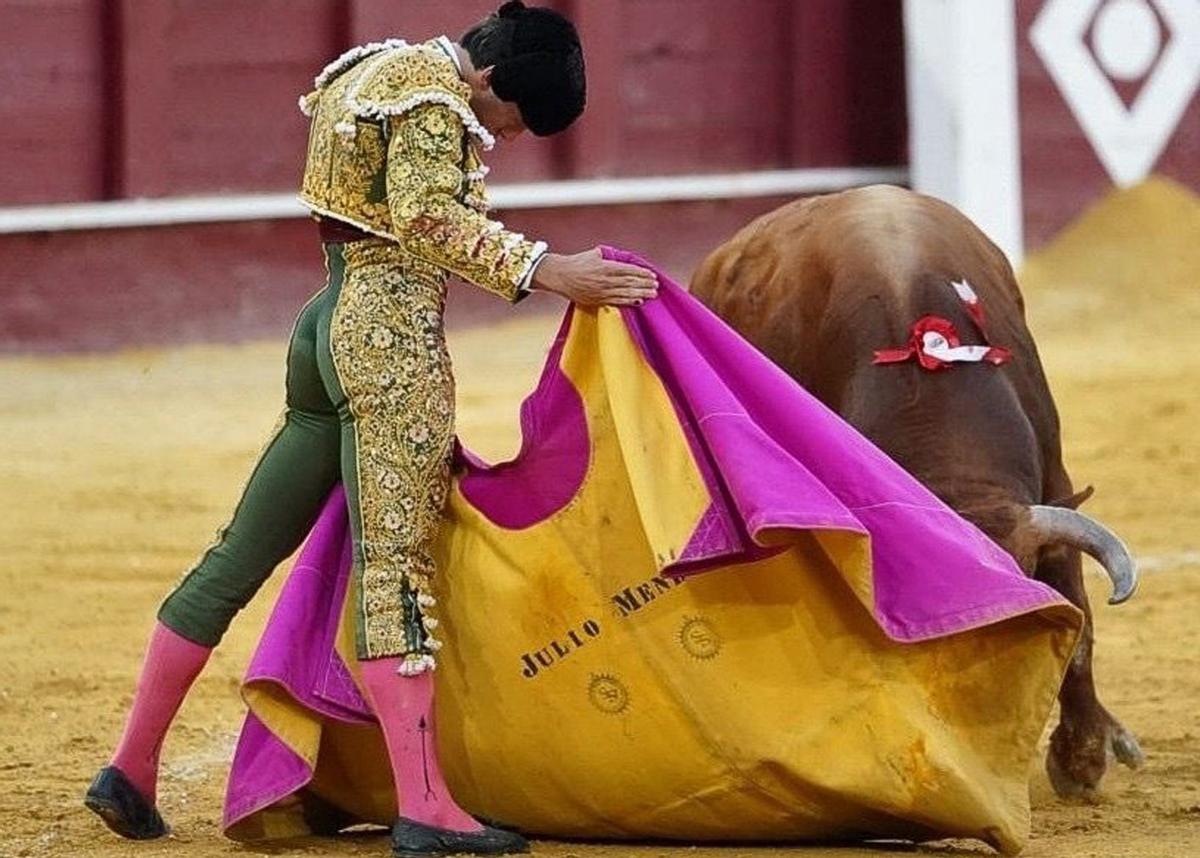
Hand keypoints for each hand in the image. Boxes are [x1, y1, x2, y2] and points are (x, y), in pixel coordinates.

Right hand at [530, 248, 658, 306]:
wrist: (559, 276)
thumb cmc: (576, 263)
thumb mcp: (594, 255)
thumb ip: (609, 256)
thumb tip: (620, 256)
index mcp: (605, 266)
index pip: (629, 270)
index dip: (642, 273)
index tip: (652, 275)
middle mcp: (605, 280)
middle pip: (630, 283)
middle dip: (645, 284)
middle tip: (656, 286)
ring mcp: (602, 291)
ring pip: (626, 293)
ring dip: (641, 294)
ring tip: (652, 294)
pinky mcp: (598, 300)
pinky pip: (617, 301)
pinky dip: (629, 301)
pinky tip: (639, 301)